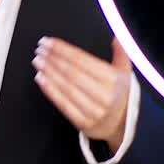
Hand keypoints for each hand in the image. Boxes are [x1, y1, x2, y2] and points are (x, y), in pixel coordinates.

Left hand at [32, 37, 130, 151]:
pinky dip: (49, 90)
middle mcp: (104, 95)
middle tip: (40, 49)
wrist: (124, 126)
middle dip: (53, 58)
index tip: (49, 42)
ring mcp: (93, 110)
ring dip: (48, 72)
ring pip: (66, 87)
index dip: (63, 49)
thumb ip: (121, 53)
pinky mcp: (83, 123)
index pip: (82, 60)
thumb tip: (117, 36)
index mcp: (113, 79)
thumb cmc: (119, 96)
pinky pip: (63, 104)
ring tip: (38, 60)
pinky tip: (40, 78)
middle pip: (72, 72)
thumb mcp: (125, 73)